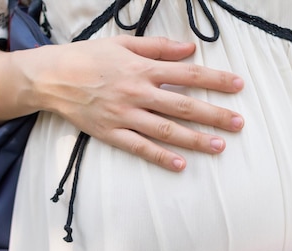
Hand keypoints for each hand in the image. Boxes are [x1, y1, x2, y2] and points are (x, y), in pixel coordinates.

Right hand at [19, 35, 244, 170]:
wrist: (52, 77)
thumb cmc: (89, 57)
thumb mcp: (123, 43)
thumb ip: (158, 47)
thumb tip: (190, 49)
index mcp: (143, 68)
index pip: (188, 74)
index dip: (215, 80)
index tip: (239, 86)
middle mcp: (138, 92)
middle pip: (184, 106)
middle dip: (214, 114)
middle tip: (239, 123)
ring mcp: (125, 115)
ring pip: (166, 130)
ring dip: (195, 139)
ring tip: (219, 147)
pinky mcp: (112, 133)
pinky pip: (140, 147)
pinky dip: (161, 157)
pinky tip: (181, 165)